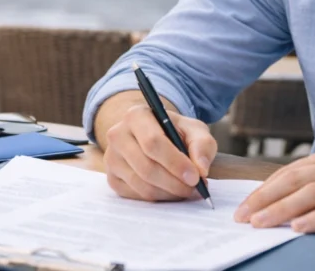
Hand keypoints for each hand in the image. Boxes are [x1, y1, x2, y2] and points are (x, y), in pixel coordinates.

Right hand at [103, 101, 217, 202]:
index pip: (153, 142)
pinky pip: (136, 195)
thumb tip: (201, 169)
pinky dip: (158, 198)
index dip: (175, 163)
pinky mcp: (112, 178)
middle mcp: (118, 135)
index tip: (195, 177)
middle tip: (195, 189)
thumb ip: (202, 144)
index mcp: (136, 116)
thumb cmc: (174, 132)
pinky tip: (171, 191)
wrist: (152, 136)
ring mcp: (111, 158)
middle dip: (174, 183)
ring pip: (141, 185)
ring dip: (168, 193)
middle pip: (146, 167)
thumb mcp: (194, 130)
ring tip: (186, 190)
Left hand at [234, 145, 314, 232]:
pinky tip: (300, 227)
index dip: (264, 189)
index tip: (243, 206)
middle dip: (264, 199)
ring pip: (311, 193)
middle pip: (294, 180)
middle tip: (242, 217)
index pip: (290, 172)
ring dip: (282, 208)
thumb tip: (290, 196)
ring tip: (261, 223)